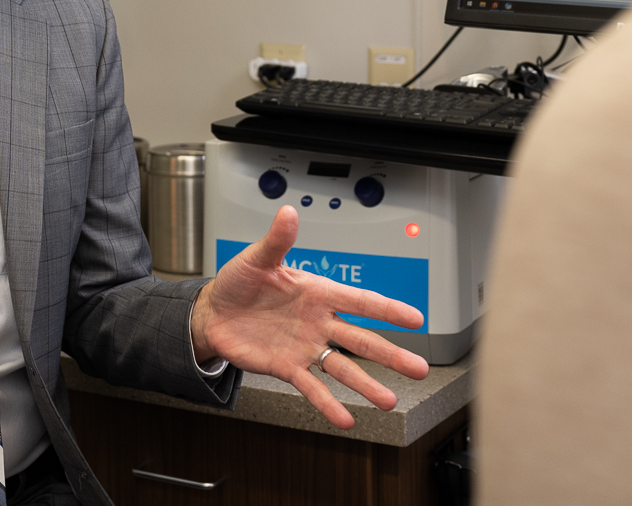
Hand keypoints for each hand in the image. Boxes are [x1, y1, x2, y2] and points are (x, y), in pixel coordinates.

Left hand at [190, 205, 429, 428]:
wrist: (213, 313)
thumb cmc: (238, 283)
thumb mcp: (257, 259)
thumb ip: (277, 240)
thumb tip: (287, 213)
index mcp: (317, 293)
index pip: (360, 301)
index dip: (388, 309)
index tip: (417, 319)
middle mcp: (318, 322)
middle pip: (361, 339)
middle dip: (391, 354)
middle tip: (419, 368)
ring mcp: (305, 347)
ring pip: (343, 368)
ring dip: (366, 385)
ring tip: (390, 401)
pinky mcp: (287, 367)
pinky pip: (311, 387)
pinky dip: (328, 404)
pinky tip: (345, 418)